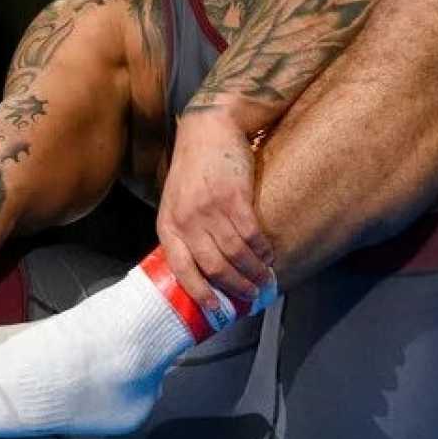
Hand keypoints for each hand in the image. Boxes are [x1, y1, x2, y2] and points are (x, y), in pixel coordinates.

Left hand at [155, 108, 275, 322]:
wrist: (209, 129)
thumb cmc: (194, 169)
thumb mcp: (176, 201)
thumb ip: (184, 231)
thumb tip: (203, 270)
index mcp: (168, 224)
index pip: (181, 269)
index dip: (200, 293)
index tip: (217, 309)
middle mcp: (186, 220)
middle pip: (213, 266)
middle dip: (235, 286)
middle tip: (252, 295)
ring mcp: (209, 209)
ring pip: (235, 254)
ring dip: (254, 271)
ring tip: (265, 278)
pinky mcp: (233, 197)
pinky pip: (251, 234)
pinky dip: (262, 250)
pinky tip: (269, 254)